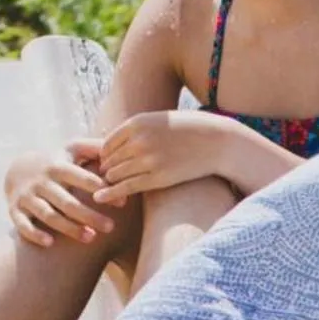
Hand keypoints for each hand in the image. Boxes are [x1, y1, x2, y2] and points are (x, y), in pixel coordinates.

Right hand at [4, 143, 113, 248]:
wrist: (18, 169)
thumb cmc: (58, 161)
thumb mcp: (73, 149)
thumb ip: (95, 148)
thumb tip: (119, 150)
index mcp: (58, 166)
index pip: (80, 177)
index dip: (99, 188)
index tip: (122, 202)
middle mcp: (42, 182)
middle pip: (67, 201)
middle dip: (89, 215)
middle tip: (111, 227)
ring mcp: (27, 197)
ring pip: (48, 215)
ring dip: (69, 228)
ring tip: (91, 238)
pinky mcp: (15, 210)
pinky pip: (23, 225)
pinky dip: (34, 234)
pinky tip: (50, 243)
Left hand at [91, 111, 229, 203]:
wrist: (217, 141)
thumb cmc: (188, 130)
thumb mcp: (159, 121)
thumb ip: (136, 129)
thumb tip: (108, 142)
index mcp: (137, 122)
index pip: (107, 144)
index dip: (105, 156)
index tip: (110, 163)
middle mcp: (139, 140)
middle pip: (109, 161)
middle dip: (106, 170)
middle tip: (108, 178)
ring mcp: (148, 160)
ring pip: (114, 175)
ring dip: (111, 182)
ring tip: (115, 186)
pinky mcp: (158, 179)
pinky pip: (126, 188)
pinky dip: (111, 194)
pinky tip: (101, 198)